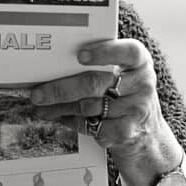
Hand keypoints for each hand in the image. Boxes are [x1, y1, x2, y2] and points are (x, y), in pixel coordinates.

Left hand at [28, 39, 165, 160]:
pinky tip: (62, 118)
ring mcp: (136, 109)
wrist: (147, 133)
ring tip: (42, 108)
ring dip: (59, 108)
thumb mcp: (122, 75)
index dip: (104, 52)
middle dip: (60, 89)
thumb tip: (52, 66)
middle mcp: (142, 83)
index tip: (80, 56)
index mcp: (139, 62)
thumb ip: (99, 66)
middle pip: (95, 83)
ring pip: (87, 107)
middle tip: (37, 94)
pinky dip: (72, 123)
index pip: (128, 52)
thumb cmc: (124, 95)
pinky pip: (91, 126)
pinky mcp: (127, 132)